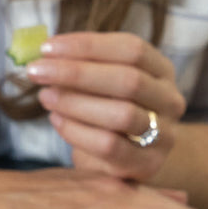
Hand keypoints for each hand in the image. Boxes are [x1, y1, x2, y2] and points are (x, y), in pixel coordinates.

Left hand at [30, 32, 184, 182]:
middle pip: (129, 80)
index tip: (47, 48)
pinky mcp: (146, 163)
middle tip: (37, 71)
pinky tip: (57, 120)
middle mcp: (170, 101)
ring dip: (76, 103)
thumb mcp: (105, 81)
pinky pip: (109, 146)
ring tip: (45, 97)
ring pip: (122, 114)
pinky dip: (76, 131)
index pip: (133, 49)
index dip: (89, 45)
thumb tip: (46, 53)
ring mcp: (164, 135)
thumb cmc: (111, 109)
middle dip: (76, 73)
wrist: (132, 157)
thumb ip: (84, 64)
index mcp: (162, 72)